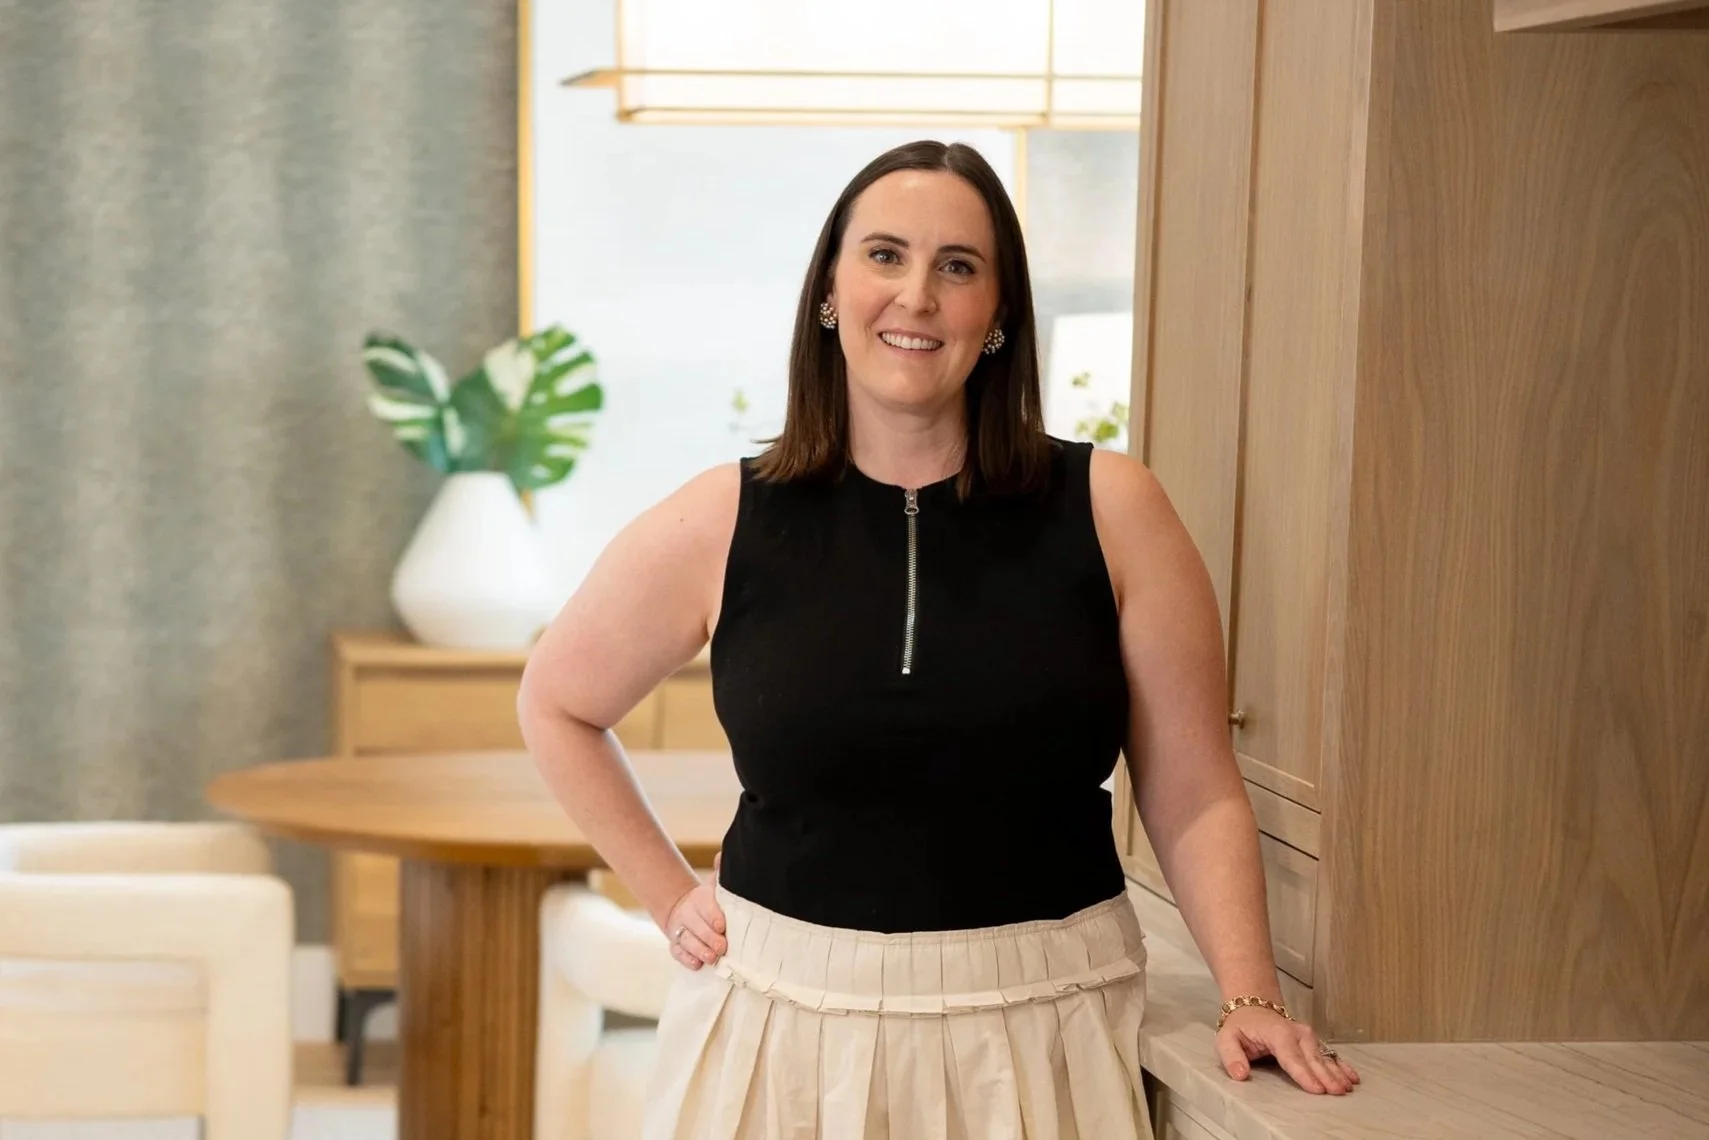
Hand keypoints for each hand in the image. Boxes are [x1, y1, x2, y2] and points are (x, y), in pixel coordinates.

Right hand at [663, 852, 726, 970]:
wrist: (685, 908)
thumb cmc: (708, 900)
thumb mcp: (714, 886)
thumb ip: (720, 873)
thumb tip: (721, 856)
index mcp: (699, 899)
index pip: (705, 907)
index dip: (713, 916)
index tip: (722, 925)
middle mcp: (687, 915)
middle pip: (696, 927)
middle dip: (709, 938)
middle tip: (722, 947)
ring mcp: (680, 931)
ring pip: (687, 941)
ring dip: (699, 950)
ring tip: (711, 958)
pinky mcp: (675, 945)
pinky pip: (677, 953)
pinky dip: (686, 959)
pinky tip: (696, 964)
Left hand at [1216, 1007, 1359, 1094]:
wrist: (1253, 1006)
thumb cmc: (1241, 1026)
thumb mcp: (1227, 1038)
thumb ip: (1232, 1057)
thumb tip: (1240, 1074)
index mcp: (1276, 1033)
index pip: (1291, 1056)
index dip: (1304, 1073)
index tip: (1317, 1088)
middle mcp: (1296, 1033)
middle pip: (1312, 1057)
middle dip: (1326, 1075)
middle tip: (1337, 1092)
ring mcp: (1307, 1035)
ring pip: (1324, 1055)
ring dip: (1337, 1072)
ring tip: (1347, 1087)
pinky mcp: (1313, 1040)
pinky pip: (1329, 1053)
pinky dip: (1341, 1065)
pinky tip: (1352, 1076)